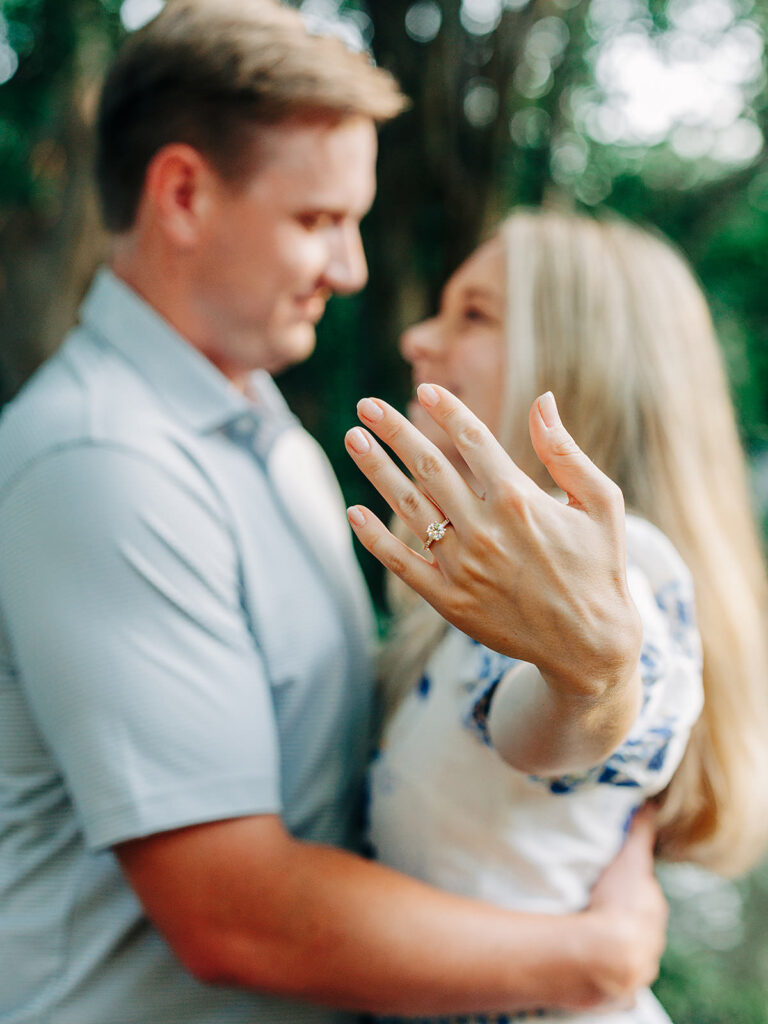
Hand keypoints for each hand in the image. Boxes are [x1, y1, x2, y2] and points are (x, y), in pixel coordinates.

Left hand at [345, 384, 640, 696]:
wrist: (589, 646)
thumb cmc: (599, 567)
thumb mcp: (601, 503)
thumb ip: (565, 451)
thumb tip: (542, 399)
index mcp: (520, 498)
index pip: (472, 439)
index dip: (445, 410)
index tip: (423, 390)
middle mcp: (485, 528)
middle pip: (428, 465)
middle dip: (394, 430)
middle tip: (366, 405)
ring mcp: (462, 565)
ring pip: (408, 507)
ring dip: (377, 470)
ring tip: (353, 439)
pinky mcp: (448, 600)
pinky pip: (401, 562)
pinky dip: (374, 538)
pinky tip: (353, 512)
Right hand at [584, 806, 667, 1001]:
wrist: (603, 958)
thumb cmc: (617, 904)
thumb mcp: (629, 859)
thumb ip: (640, 832)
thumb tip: (652, 805)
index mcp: (654, 909)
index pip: (644, 891)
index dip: (628, 883)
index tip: (610, 879)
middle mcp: (653, 941)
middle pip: (638, 922)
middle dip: (622, 914)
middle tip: (594, 903)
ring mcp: (638, 969)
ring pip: (627, 950)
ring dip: (611, 942)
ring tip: (586, 931)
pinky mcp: (620, 993)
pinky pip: (613, 979)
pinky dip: (603, 972)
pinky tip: (588, 964)